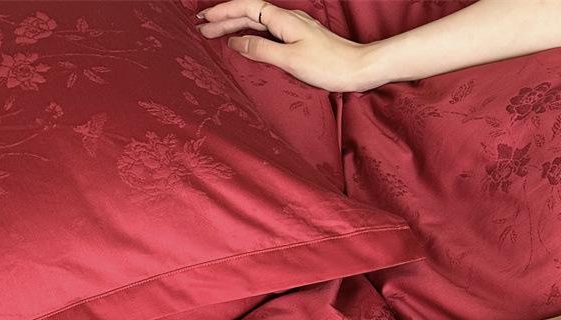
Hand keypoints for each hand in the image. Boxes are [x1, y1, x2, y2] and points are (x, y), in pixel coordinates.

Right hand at [196, 1, 372, 92]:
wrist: (359, 68)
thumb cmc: (328, 65)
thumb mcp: (290, 59)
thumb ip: (260, 49)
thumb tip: (235, 43)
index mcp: (283, 19)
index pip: (246, 8)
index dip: (223, 12)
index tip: (204, 20)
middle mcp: (287, 20)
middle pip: (249, 14)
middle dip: (224, 20)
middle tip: (201, 29)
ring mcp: (294, 29)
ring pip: (258, 23)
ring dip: (236, 28)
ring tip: (216, 35)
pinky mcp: (300, 40)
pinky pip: (268, 33)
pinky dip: (252, 35)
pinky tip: (246, 42)